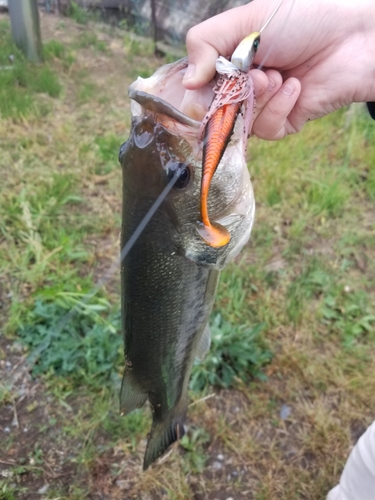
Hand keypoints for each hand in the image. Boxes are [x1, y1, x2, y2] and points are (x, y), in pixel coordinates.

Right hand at [184, 0, 374, 139]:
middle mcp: (242, 84)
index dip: (196, 90)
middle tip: (251, 74)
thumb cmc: (302, 18)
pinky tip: (294, 86)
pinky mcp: (283, 122)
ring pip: (238, 123)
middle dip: (231, 93)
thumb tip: (185, 84)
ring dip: (258, 98)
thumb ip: (206, 44)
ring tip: (278, 75)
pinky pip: (265, 130)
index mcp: (229, 59)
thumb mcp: (246, 19)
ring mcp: (262, 105)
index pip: (197, 85)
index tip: (202, 85)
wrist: (352, 36)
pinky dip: (278, 107)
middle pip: (214, 109)